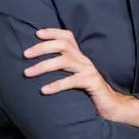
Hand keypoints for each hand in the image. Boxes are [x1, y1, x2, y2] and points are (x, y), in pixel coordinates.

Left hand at [23, 29, 138, 127]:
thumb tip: (38, 68)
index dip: (52, 32)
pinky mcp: (92, 83)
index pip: (67, 37)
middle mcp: (84, 60)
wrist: (112, 106)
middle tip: (25, 55)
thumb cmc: (89, 93)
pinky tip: (44, 90)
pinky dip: (56, 84)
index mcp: (79, 57)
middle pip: (63, 45)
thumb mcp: (75, 77)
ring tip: (27, 73)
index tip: (36, 33)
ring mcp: (88, 71)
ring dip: (44, 65)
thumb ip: (63, 70)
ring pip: (65, 60)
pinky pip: (72, 81)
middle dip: (42, 47)